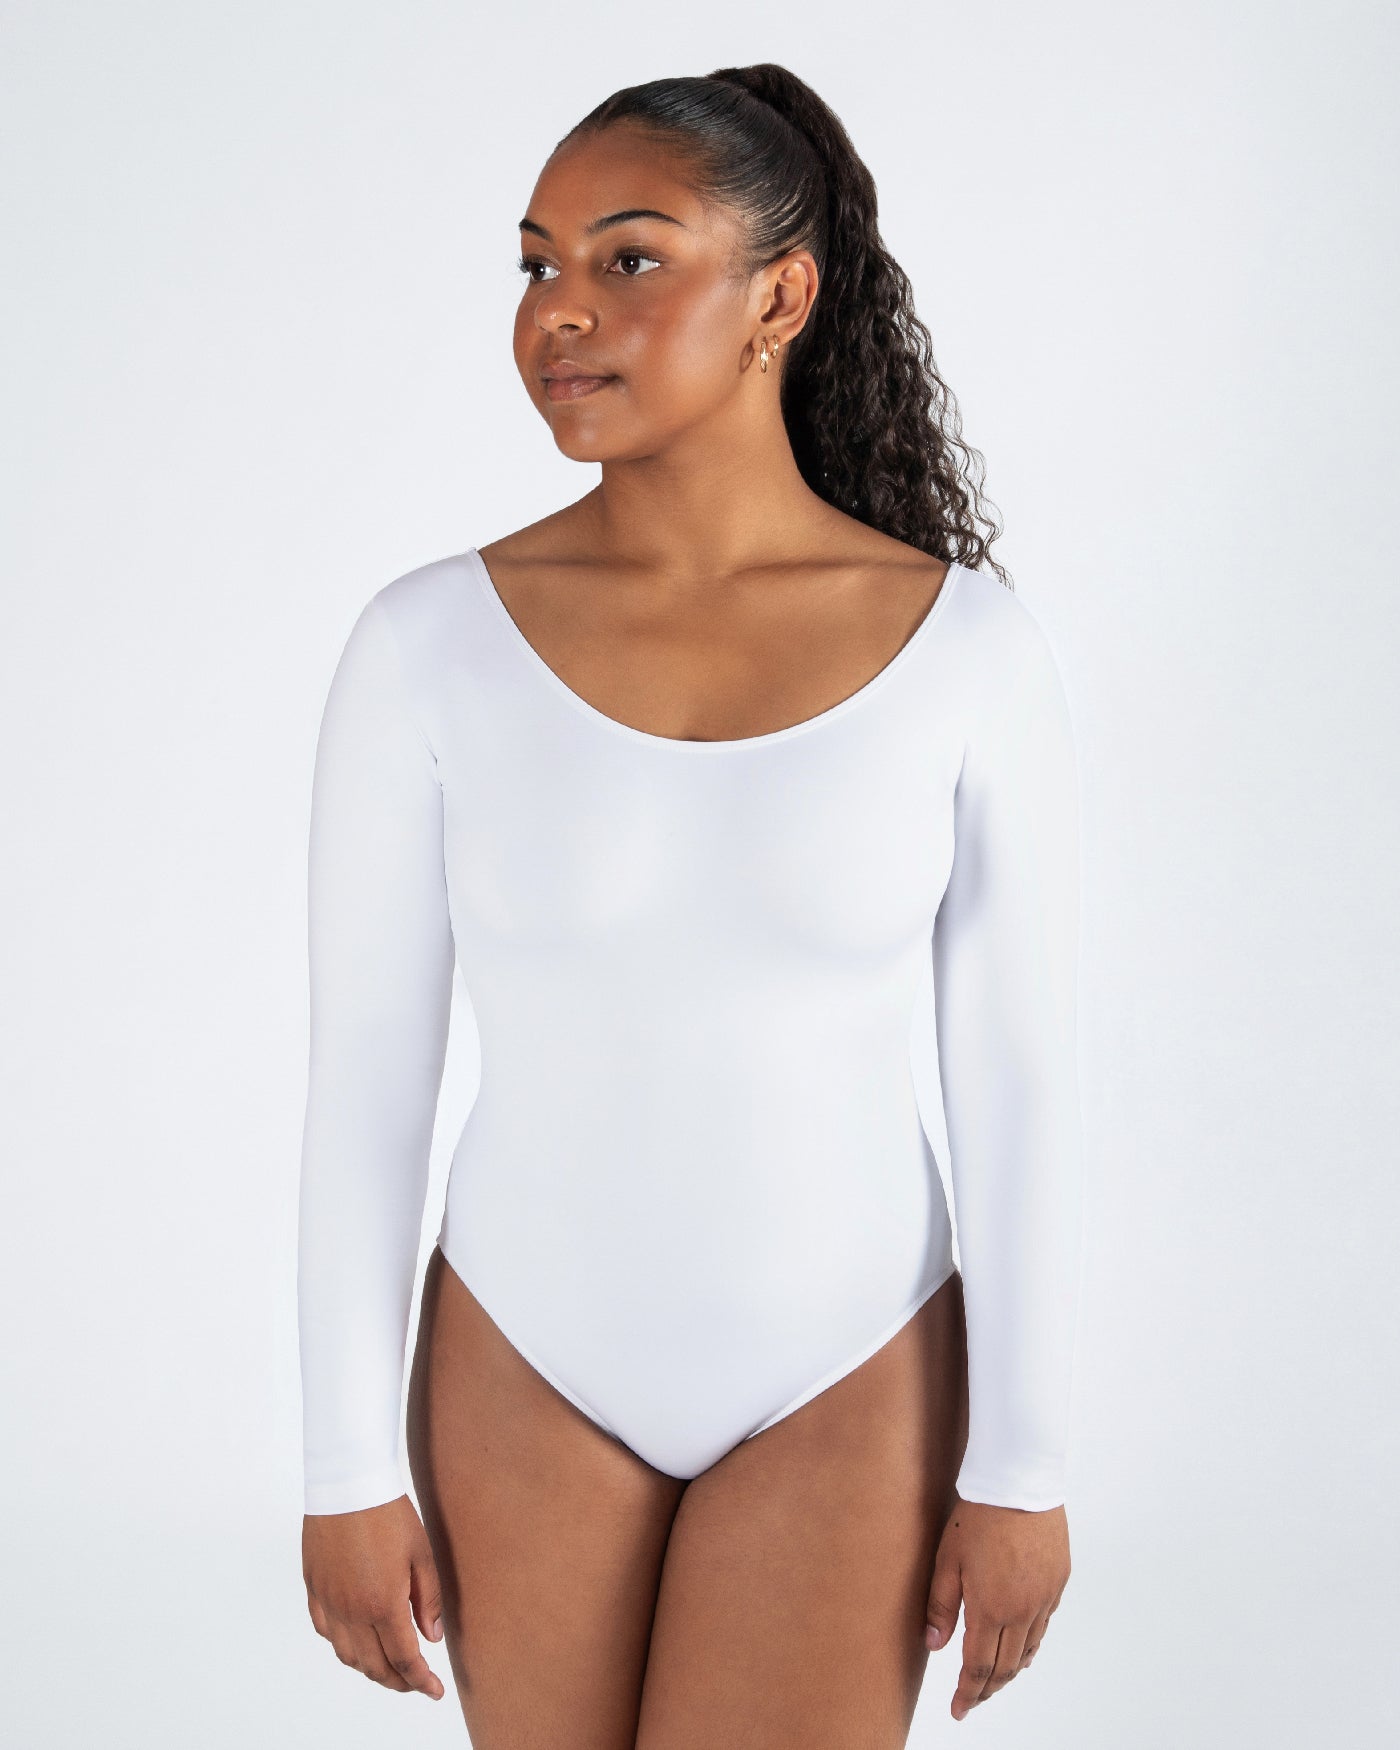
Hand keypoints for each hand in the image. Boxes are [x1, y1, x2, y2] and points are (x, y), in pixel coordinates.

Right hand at [302, 1494, 446, 1699]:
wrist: (347, 1483)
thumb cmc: (388, 1513)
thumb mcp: (421, 1554)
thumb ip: (428, 1600)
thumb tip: (433, 1638)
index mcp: (383, 1604)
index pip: (404, 1659)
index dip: (421, 1682)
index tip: (435, 1691)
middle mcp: (351, 1611)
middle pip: (374, 1666)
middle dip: (398, 1681)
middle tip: (416, 1682)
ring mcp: (329, 1601)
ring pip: (347, 1655)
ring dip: (370, 1668)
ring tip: (390, 1666)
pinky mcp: (313, 1588)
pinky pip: (326, 1631)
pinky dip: (343, 1646)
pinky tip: (357, 1641)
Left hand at [923, 1493, 1069, 1720]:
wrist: (1020, 1480)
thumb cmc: (978, 1514)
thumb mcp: (947, 1558)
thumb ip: (941, 1605)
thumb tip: (934, 1645)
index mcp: (992, 1608)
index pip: (979, 1667)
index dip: (967, 1693)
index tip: (958, 1709)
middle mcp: (1023, 1611)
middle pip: (1006, 1667)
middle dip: (988, 1689)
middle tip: (972, 1699)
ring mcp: (1045, 1597)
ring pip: (1029, 1650)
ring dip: (1010, 1670)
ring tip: (994, 1679)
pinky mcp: (1058, 1581)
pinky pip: (1044, 1624)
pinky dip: (1030, 1643)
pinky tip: (1020, 1644)